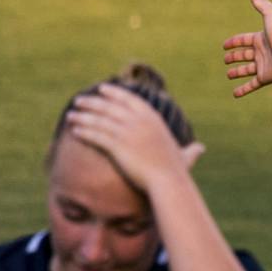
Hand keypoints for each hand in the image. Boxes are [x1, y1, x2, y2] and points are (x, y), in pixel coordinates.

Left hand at [64, 83, 205, 190]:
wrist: (168, 181)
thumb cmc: (176, 171)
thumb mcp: (184, 155)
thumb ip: (190, 150)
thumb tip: (201, 148)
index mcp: (151, 118)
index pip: (128, 99)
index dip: (113, 93)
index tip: (101, 89)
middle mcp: (138, 120)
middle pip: (109, 105)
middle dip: (92, 101)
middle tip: (79, 100)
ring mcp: (127, 131)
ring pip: (98, 119)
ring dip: (82, 115)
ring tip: (71, 115)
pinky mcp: (117, 145)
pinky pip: (96, 134)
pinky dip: (84, 130)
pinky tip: (74, 130)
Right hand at [221, 0, 271, 96]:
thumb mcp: (269, 12)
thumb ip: (260, 0)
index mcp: (261, 39)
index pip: (244, 40)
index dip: (234, 42)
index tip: (224, 45)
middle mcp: (262, 52)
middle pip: (244, 55)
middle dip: (234, 57)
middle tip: (225, 60)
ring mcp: (263, 66)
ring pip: (246, 70)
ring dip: (237, 73)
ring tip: (228, 75)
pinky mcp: (265, 77)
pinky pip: (252, 85)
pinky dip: (243, 90)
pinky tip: (234, 94)